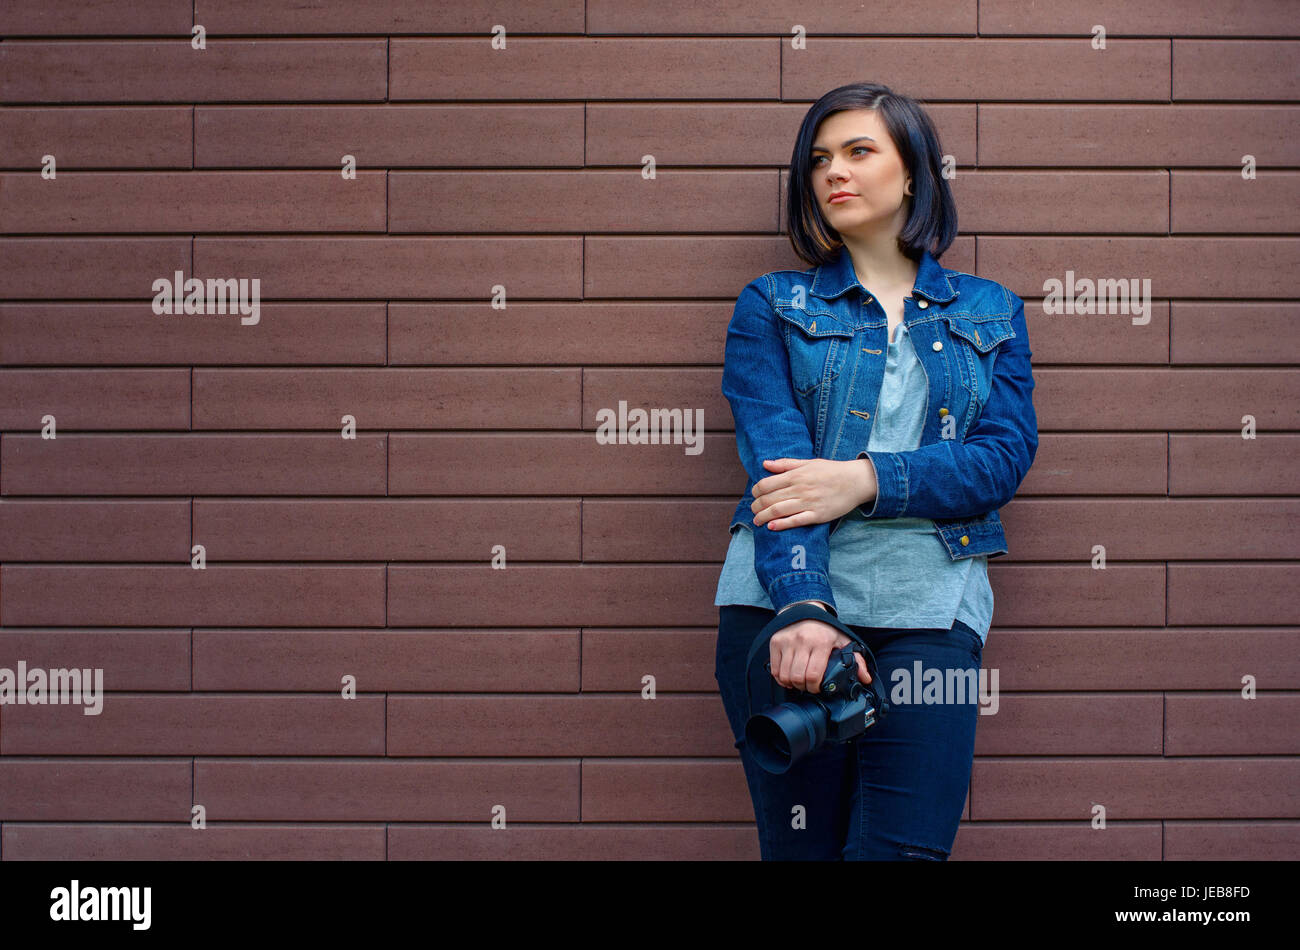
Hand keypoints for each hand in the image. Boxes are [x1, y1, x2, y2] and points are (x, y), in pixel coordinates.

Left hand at [752, 457, 876, 529]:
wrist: (856, 481)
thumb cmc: (831, 471)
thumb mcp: (808, 463)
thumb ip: (785, 464)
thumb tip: (765, 464)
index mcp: (796, 475)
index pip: (766, 484)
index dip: (756, 491)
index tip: (754, 495)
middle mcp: (800, 489)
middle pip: (770, 499)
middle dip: (757, 506)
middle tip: (753, 511)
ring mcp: (808, 503)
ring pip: (779, 511)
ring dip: (764, 517)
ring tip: (757, 521)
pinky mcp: (817, 515)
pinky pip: (796, 521)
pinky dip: (782, 525)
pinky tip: (772, 527)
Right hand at [770, 619, 871, 693]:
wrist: (805, 609)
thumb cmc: (825, 628)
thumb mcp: (842, 640)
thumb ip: (856, 660)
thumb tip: (865, 679)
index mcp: (821, 642)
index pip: (814, 674)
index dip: (815, 687)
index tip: (817, 689)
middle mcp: (802, 641)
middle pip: (798, 677)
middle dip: (804, 688)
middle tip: (808, 687)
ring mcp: (787, 641)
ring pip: (785, 675)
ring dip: (792, 685)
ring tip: (798, 683)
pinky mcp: (776, 642)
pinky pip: (774, 669)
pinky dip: (780, 678)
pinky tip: (788, 678)